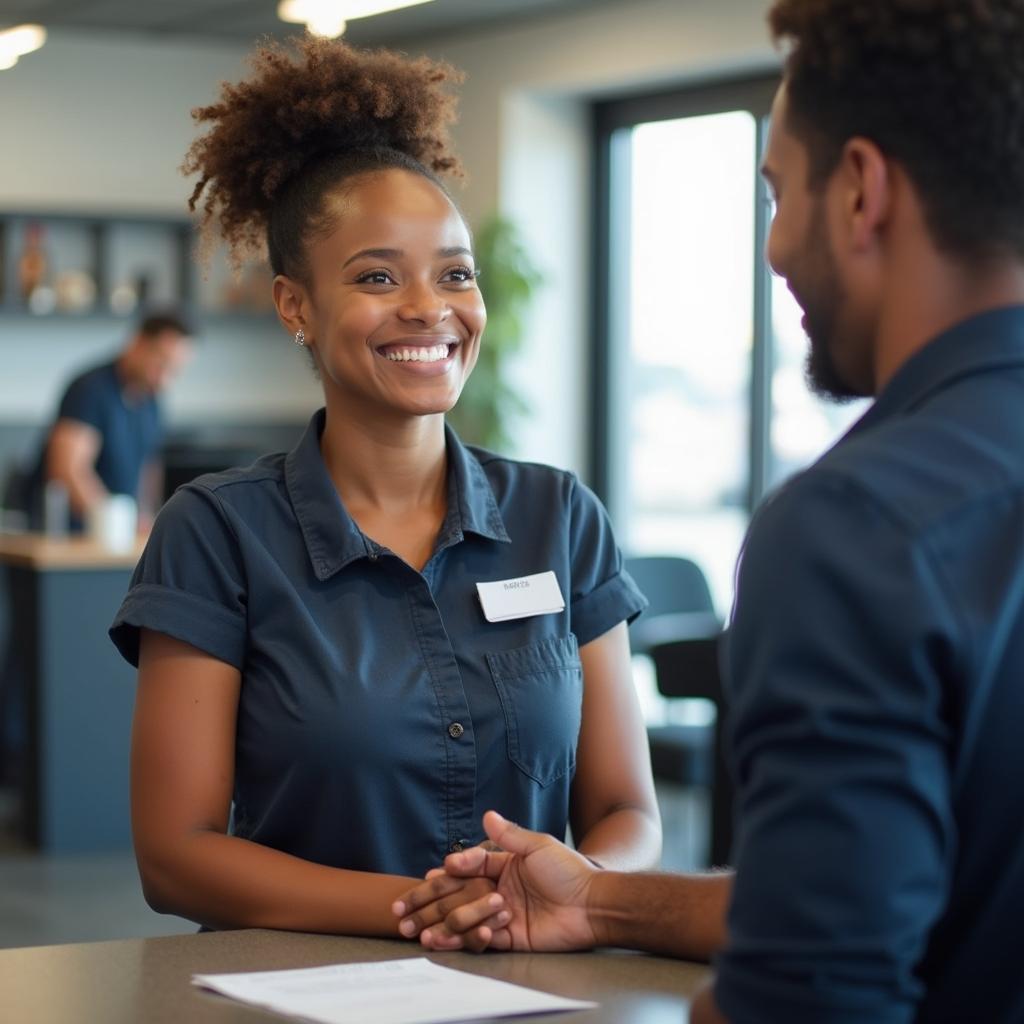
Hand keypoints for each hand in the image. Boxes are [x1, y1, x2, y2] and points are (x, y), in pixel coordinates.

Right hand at [393, 810, 598, 952]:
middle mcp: (497, 891)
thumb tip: (487, 814)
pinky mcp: (510, 938)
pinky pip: (482, 939)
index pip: (468, 869)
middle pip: (457, 897)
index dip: (450, 871)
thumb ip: (510, 835)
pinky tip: (456, 937)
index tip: (435, 871)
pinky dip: (468, 938)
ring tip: (421, 932)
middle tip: (404, 909)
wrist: (592, 904)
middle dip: (430, 903)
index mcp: (502, 867)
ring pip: (464, 920)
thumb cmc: (569, 871)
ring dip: (443, 925)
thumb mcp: (538, 846)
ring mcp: (501, 915)